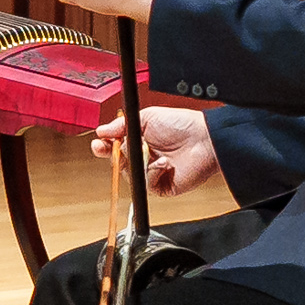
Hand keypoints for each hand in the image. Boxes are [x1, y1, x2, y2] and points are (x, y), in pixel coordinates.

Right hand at [94, 104, 221, 197]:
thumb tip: (102, 130)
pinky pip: (147, 185)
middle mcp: (144, 158)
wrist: (204, 139)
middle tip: (111, 150)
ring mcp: (152, 173)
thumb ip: (122, 124)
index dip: (105, 147)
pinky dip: (152, 173)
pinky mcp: (162, 186)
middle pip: (119, 163)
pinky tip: (164, 163)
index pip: (115, 147)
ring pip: (130, 175)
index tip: (99, 144)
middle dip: (114, 156)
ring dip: (137, 162)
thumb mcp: (147, 117)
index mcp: (139, 141)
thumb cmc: (182, 125)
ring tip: (150, 151)